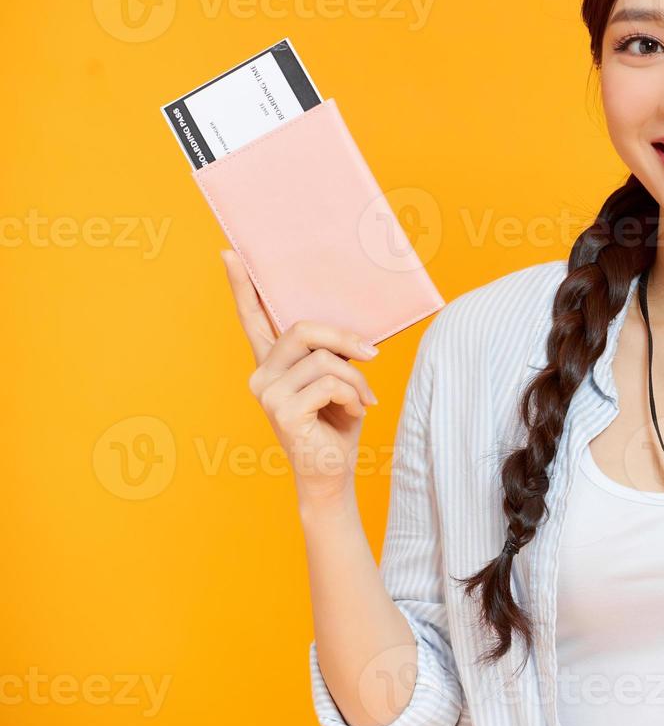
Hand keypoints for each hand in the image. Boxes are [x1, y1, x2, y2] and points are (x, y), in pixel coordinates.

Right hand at [221, 249, 379, 507]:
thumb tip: (343, 333)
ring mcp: (266, 393)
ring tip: (362, 399)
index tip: (229, 253)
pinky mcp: (281, 411)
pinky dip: (355, 395)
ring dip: (357, 378)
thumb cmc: (337, 421)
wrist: (333, 472)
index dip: (242, 285)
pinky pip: (330, 382)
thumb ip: (329, 352)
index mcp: (272, 362)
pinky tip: (355, 412)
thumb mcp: (337, 377)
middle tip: (372, 355)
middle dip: (345, 339)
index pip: (252, 318)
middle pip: (304, 329)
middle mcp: (260, 374)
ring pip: (325, 359)